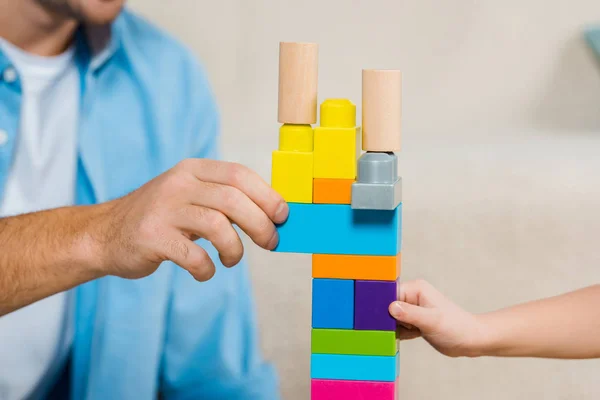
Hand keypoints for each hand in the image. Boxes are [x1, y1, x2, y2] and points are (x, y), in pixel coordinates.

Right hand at [90, 159, 287, 280]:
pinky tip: (204, 272)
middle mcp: (178, 184)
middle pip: (233, 199)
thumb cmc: (162, 218)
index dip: (267, 195)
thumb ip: (224, 201)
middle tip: (270, 243)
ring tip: (231, 260)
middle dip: (260, 224)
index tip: (282, 216)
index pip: (239, 174)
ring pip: (217, 225)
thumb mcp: (190, 197)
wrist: (105, 234)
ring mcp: (162, 210)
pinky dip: (206, 269)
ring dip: (235, 249)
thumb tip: (273, 216)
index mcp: (192, 170)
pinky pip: (193, 255)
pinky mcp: (151, 238)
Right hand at [389, 280, 487, 356]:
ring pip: (391, 318)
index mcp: (415, 289)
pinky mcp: (413, 321)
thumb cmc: (456, 328)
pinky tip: (411, 336)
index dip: (382, 306)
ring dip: (394, 328)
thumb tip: (389, 308)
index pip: (389, 294)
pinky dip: (400, 334)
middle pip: (387, 306)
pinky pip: (398, 327)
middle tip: (397, 329)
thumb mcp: (431, 321)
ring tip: (410, 332)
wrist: (471, 341)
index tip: (378, 320)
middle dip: (388, 319)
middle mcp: (412, 296)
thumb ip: (410, 314)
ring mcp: (412, 309)